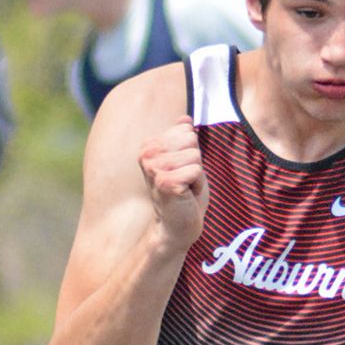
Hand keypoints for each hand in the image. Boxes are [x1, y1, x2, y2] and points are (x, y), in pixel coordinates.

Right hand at [138, 117, 208, 248]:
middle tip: (184, 181)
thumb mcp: (184, 161)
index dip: (191, 151)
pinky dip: (197, 185)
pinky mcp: (166, 182)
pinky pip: (196, 170)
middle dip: (195, 162)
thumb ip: (182, 138)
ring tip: (185, 188)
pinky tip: (186, 196)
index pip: (185, 129)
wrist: (176, 227)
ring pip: (195, 155)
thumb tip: (184, 118)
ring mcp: (154, 168)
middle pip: (191, 139)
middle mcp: (148, 154)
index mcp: (149, 145)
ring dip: (196, 175)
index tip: (181, 170)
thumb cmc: (183, 194)